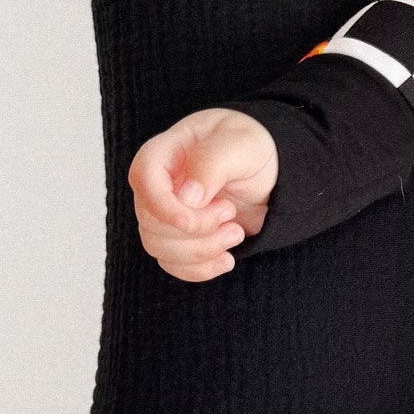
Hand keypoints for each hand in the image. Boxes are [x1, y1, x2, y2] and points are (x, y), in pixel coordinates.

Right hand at [128, 107, 278, 281]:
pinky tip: (227, 260)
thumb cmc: (252, 149)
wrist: (270, 175)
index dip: (164, 207)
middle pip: (151, 221)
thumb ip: (212, 162)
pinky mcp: (179, 237)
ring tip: (236, 233)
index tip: (195, 221)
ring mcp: (165, 213)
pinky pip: (172, 264)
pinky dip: (200, 269)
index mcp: (166, 152)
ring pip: (158, 247)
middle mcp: (158, 184)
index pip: (142, 178)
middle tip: (231, 212)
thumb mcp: (243, 144)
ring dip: (202, 250)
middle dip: (197, 229)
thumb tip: (186, 197)